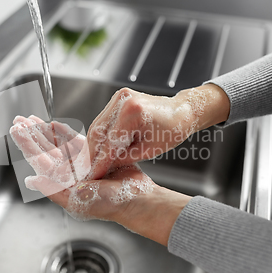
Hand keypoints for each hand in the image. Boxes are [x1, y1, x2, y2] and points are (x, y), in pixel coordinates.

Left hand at [10, 115, 191, 245]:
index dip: (26, 144)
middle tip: (19, 119)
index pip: (39, 160)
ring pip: (57, 143)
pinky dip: (64, 132)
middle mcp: (67, 174)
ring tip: (32, 118)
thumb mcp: (78, 200)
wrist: (136, 198)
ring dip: (44, 131)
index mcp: (61, 184)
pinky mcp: (94, 155)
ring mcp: (79, 164)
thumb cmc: (109, 204)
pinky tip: (54, 124)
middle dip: (31, 134)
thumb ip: (53, 190)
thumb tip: (30, 179)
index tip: (17, 129)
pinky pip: (75, 141)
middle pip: (44, 149)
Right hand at [86, 84, 229, 178]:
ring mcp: (119, 97)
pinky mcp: (118, 98)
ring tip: (93, 163)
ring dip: (94, 145)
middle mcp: (123, 101)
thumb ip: (123, 158)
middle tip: (90, 171)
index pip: (109, 142)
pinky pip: (104, 120)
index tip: (94, 176)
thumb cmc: (172, 130)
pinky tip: (99, 149)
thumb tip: (104, 166)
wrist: (181, 110)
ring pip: (98, 125)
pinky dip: (100, 135)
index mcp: (133, 112)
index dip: (100, 162)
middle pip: (98, 132)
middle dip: (92, 154)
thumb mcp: (148, 150)